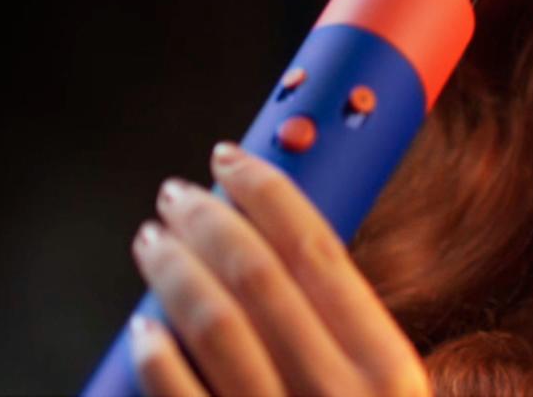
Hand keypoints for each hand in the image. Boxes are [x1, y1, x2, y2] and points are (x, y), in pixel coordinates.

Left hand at [128, 142, 429, 396]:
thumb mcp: (388, 394)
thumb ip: (351, 338)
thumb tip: (277, 245)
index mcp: (390, 368)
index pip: (318, 249)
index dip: (266, 190)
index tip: (230, 159)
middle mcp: (339, 395)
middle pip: (258, 275)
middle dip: (207, 219)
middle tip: (178, 195)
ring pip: (214, 324)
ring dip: (174, 269)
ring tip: (153, 242)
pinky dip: (156, 357)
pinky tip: (142, 328)